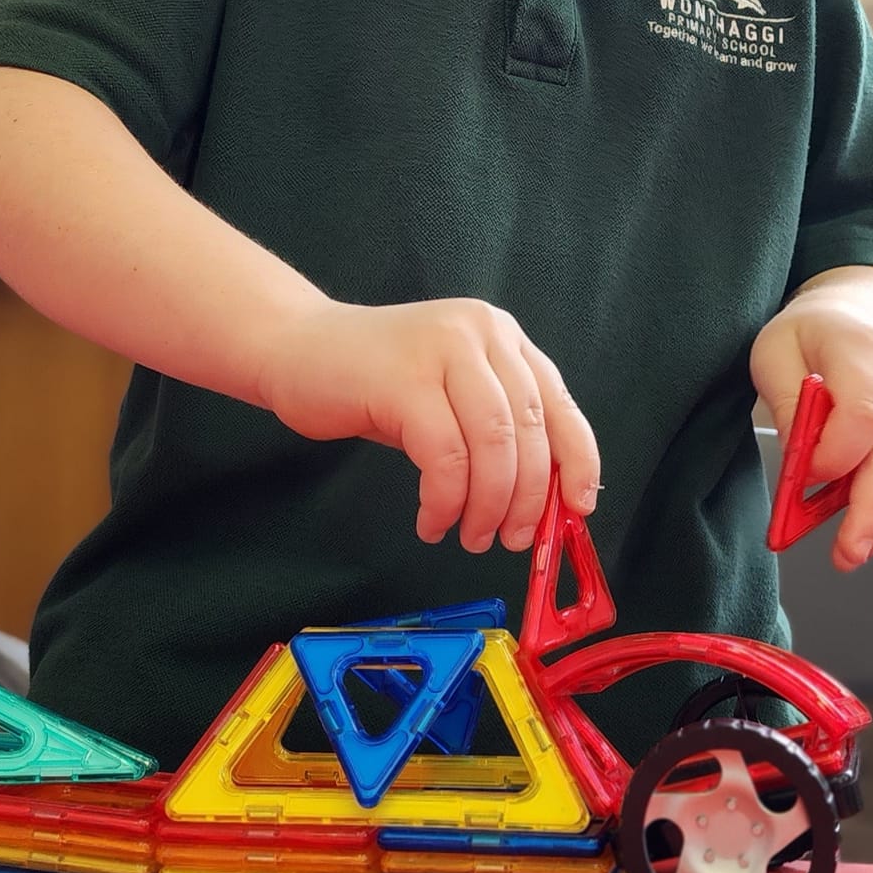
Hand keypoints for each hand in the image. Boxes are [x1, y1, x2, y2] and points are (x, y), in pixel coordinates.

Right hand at [259, 299, 600, 553]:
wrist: (295, 347)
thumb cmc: (376, 381)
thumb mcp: (450, 396)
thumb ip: (495, 431)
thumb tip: (543, 501)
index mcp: (501, 335)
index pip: (559, 402)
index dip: (577, 461)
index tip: (577, 509)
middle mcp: (480, 333)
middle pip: (529, 430)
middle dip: (527, 498)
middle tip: (511, 540)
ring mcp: (442, 350)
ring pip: (493, 445)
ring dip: (487, 506)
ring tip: (470, 535)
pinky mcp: (404, 379)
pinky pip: (444, 457)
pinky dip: (445, 501)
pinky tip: (431, 520)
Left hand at [749, 268, 872, 571]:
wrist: (860, 308)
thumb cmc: (808, 333)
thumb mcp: (774, 351)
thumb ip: (788, 402)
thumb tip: (802, 463)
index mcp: (861, 349)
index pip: (861, 414)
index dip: (834, 455)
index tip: (803, 476)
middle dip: (869, 510)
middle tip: (845, 553)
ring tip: (852, 553)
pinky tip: (869, 532)